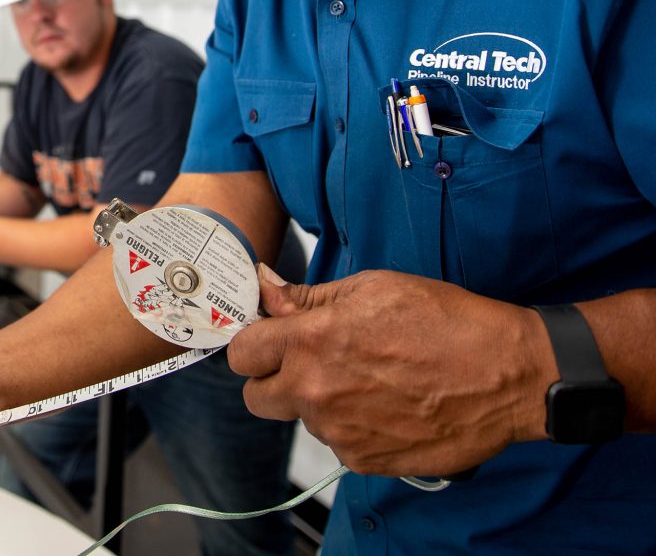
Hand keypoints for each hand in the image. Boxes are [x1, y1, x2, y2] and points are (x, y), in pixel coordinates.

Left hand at [228, 267, 552, 477]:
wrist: (504, 373)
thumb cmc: (444, 321)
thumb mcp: (371, 288)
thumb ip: (306, 296)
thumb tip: (266, 286)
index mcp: (312, 341)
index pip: (241, 354)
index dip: (253, 343)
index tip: (268, 339)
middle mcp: (318, 391)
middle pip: (255, 397)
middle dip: (272, 379)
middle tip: (306, 361)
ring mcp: (341, 432)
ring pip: (301, 419)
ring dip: (317, 401)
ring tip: (364, 376)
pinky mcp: (366, 460)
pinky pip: (337, 443)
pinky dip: (350, 425)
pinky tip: (384, 401)